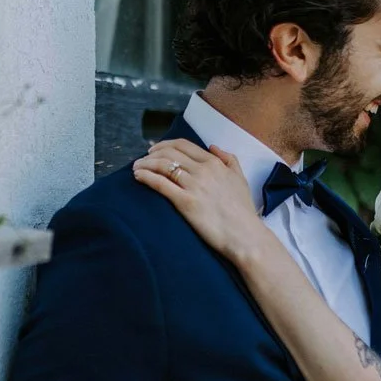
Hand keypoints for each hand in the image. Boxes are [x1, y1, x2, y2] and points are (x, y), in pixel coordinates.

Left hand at [132, 141, 268, 263]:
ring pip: (162, 166)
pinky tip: (138, 177)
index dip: (165, 145)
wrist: (245, 235)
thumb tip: (213, 147)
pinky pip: (161, 184)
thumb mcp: (241, 178)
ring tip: (136, 168)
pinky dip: (146, 177)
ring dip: (145, 164)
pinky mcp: (185, 202)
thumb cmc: (243, 211)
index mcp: (215, 163)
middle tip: (142, 159)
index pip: (183, 145)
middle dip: (151, 154)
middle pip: (169, 153)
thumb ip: (229, 159)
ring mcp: (194, 186)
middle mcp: (203, 170)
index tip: (155, 150)